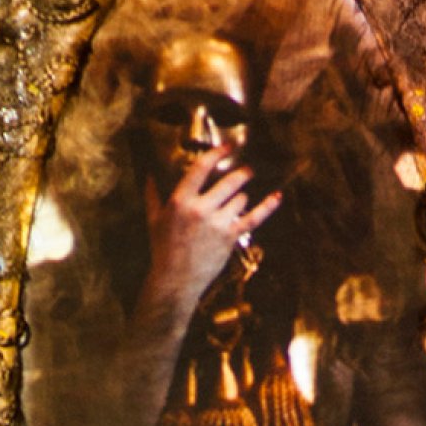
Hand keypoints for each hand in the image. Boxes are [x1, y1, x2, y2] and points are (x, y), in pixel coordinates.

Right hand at [145, 148, 280, 305]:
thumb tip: (149, 176)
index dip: (217, 153)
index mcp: (181, 201)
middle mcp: (201, 209)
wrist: (176, 279)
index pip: (201, 169)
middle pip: (229, 182)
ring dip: (242, 196)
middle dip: (241, 174)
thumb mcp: (154, 220)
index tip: (229, 146)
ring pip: (240, 199)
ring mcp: (217, 223)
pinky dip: (267, 206)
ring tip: (238, 199)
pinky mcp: (230, 237)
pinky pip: (253, 218)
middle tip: (247, 171)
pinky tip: (277, 196)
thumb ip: (152, 196)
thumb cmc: (163, 249)